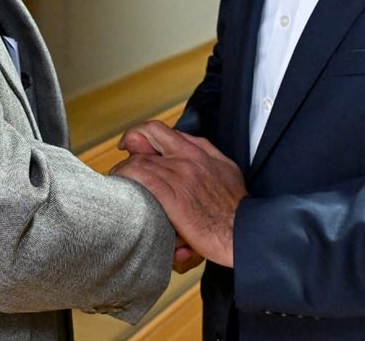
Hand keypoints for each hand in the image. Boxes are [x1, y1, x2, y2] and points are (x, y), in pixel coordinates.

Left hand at [111, 120, 245, 266]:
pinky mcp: (171, 193)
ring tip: (121, 180)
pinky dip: (125, 176)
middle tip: (125, 151)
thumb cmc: (235, 209)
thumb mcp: (227, 172)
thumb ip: (208, 160)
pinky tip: (121, 187)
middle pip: (151, 132)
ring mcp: (179, 173)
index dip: (148, 135)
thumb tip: (193, 159)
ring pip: (139, 157)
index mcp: (202, 151)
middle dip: (133, 138)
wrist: (243, 232)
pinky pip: (139, 174)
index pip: (167, 131)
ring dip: (125, 168)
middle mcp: (189, 156)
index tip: (139, 145)